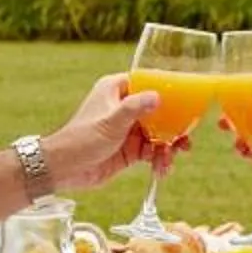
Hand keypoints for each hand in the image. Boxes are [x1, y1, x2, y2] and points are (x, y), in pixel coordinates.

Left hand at [45, 73, 177, 192]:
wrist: (65, 169)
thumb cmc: (81, 139)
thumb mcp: (111, 121)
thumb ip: (135, 108)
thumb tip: (158, 96)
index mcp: (116, 90)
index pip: (147, 82)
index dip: (167, 90)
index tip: (185, 100)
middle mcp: (124, 107)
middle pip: (159, 111)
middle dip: (174, 126)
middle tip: (185, 140)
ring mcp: (128, 130)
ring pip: (158, 134)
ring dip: (168, 147)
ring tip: (170, 159)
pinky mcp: (129, 150)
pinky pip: (152, 152)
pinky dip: (159, 160)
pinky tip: (161, 170)